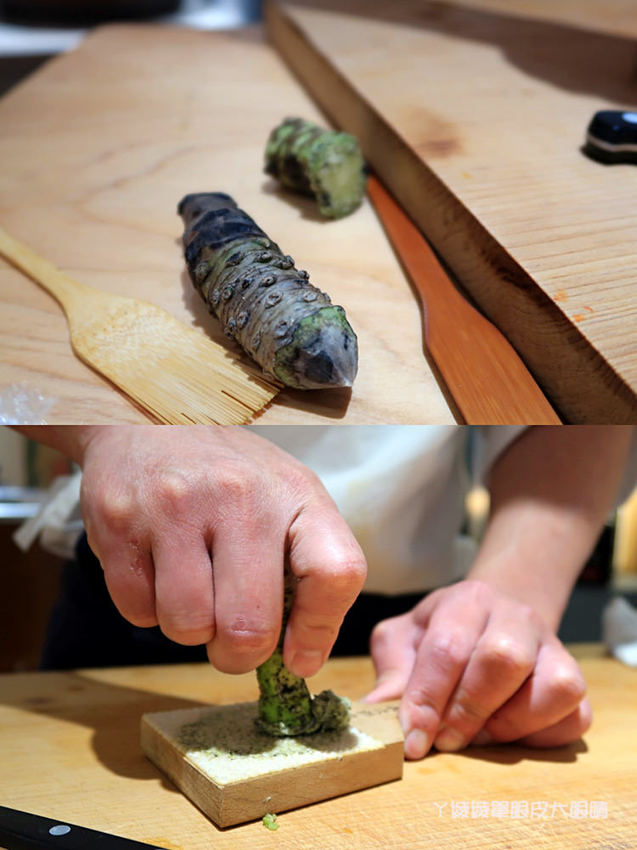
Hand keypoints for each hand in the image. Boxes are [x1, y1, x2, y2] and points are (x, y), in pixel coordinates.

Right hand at [78, 426, 365, 675]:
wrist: (150, 421)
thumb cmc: (231, 474)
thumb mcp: (286, 499)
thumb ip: (306, 569)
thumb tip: (300, 660)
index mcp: (295, 493)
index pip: (335, 574)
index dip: (320, 631)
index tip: (298, 655)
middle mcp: (239, 497)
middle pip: (250, 628)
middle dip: (239, 652)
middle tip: (231, 635)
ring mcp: (175, 508)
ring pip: (188, 628)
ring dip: (190, 629)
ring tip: (193, 589)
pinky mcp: (119, 524)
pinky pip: (138, 613)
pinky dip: (148, 610)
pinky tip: (158, 569)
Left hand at [365, 580, 590, 758]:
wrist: (494, 615)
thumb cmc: (442, 633)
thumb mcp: (405, 640)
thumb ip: (391, 673)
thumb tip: (375, 712)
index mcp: (466, 601)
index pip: (448, 648)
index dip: (427, 699)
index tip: (413, 739)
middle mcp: (515, 615)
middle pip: (503, 659)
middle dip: (469, 710)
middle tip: (446, 739)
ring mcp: (552, 645)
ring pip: (552, 685)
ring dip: (510, 724)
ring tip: (479, 735)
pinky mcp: (574, 676)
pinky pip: (576, 712)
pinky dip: (543, 734)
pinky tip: (511, 733)